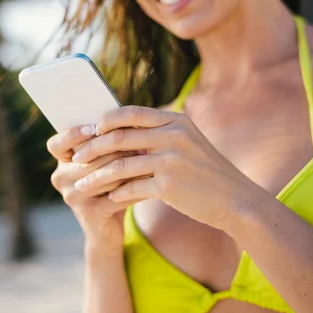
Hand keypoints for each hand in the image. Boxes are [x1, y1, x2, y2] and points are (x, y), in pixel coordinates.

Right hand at [47, 125, 143, 248]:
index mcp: (61, 160)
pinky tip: (151, 180)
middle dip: (116, 148)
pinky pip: (116, 196)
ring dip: (129, 166)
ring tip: (150, 157)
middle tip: (140, 139)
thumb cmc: (109, 182)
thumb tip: (129, 120)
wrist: (107, 226)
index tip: (93, 127)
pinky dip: (135, 187)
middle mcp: (61, 178)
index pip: (56, 144)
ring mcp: (73, 197)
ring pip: (103, 176)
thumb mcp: (102, 160)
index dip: (72, 135)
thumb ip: (106, 141)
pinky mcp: (90, 214)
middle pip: (87, 159)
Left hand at [71, 106, 255, 231]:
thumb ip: (158, 133)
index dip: (106, 120)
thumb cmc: (205, 171)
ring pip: (120, 165)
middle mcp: (173, 135)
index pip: (131, 112)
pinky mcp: (170, 185)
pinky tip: (108, 198)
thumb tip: (119, 131)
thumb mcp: (187, 142)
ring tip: (82, 184)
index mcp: (175, 120)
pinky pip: (133, 188)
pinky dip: (117, 193)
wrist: (235, 199)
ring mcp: (172, 160)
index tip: (90, 131)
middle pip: (120, 137)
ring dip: (97, 176)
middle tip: (76, 158)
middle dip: (93, 148)